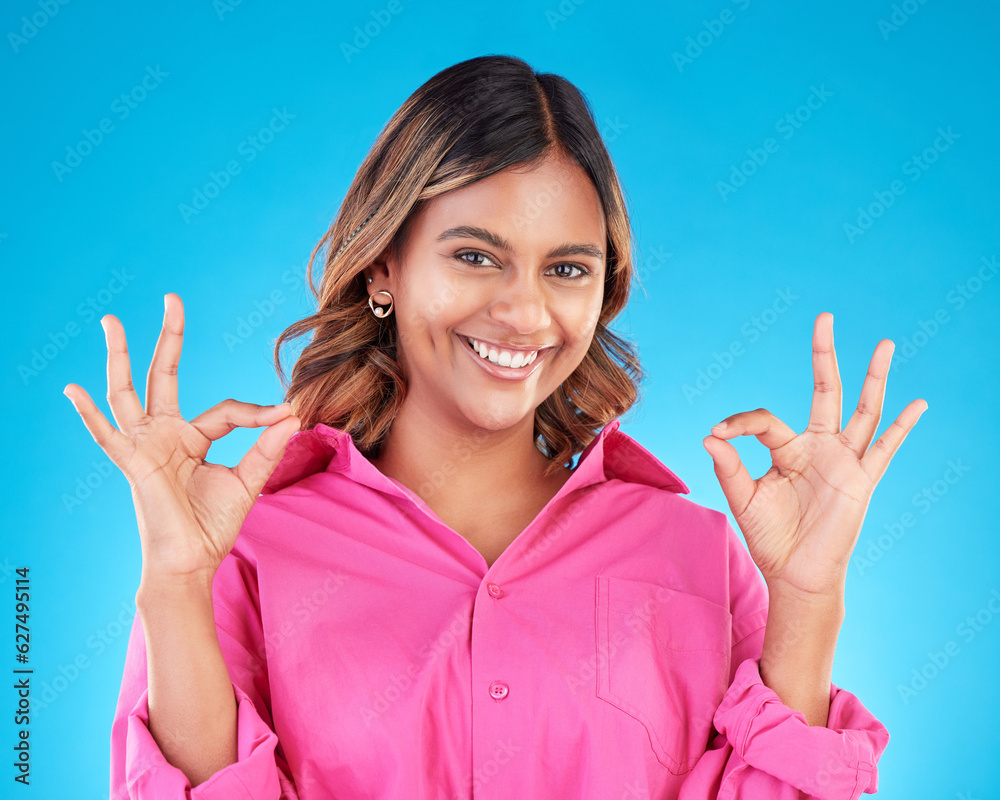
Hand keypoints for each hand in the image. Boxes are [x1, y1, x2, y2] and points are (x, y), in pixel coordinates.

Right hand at [63, 293, 300, 584]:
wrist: (192, 563)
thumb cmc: (213, 526)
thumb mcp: (248, 481)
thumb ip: (267, 448)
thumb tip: (293, 414)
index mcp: (191, 438)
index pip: (226, 409)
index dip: (257, 411)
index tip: (288, 413)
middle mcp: (164, 435)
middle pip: (162, 376)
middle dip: (168, 338)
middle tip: (172, 299)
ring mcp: (145, 447)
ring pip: (128, 392)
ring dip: (119, 356)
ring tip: (111, 321)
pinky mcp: (133, 464)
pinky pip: (107, 436)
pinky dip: (89, 414)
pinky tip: (73, 389)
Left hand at [702, 312, 927, 599]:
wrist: (795, 574)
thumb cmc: (770, 537)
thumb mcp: (743, 499)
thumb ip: (728, 467)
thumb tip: (709, 436)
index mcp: (786, 449)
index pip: (765, 419)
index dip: (740, 422)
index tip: (717, 434)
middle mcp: (818, 447)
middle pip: (825, 390)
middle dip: (824, 355)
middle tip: (824, 317)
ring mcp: (843, 461)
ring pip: (862, 410)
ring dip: (873, 378)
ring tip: (885, 344)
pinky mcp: (861, 481)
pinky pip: (885, 450)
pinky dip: (902, 428)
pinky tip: (917, 404)